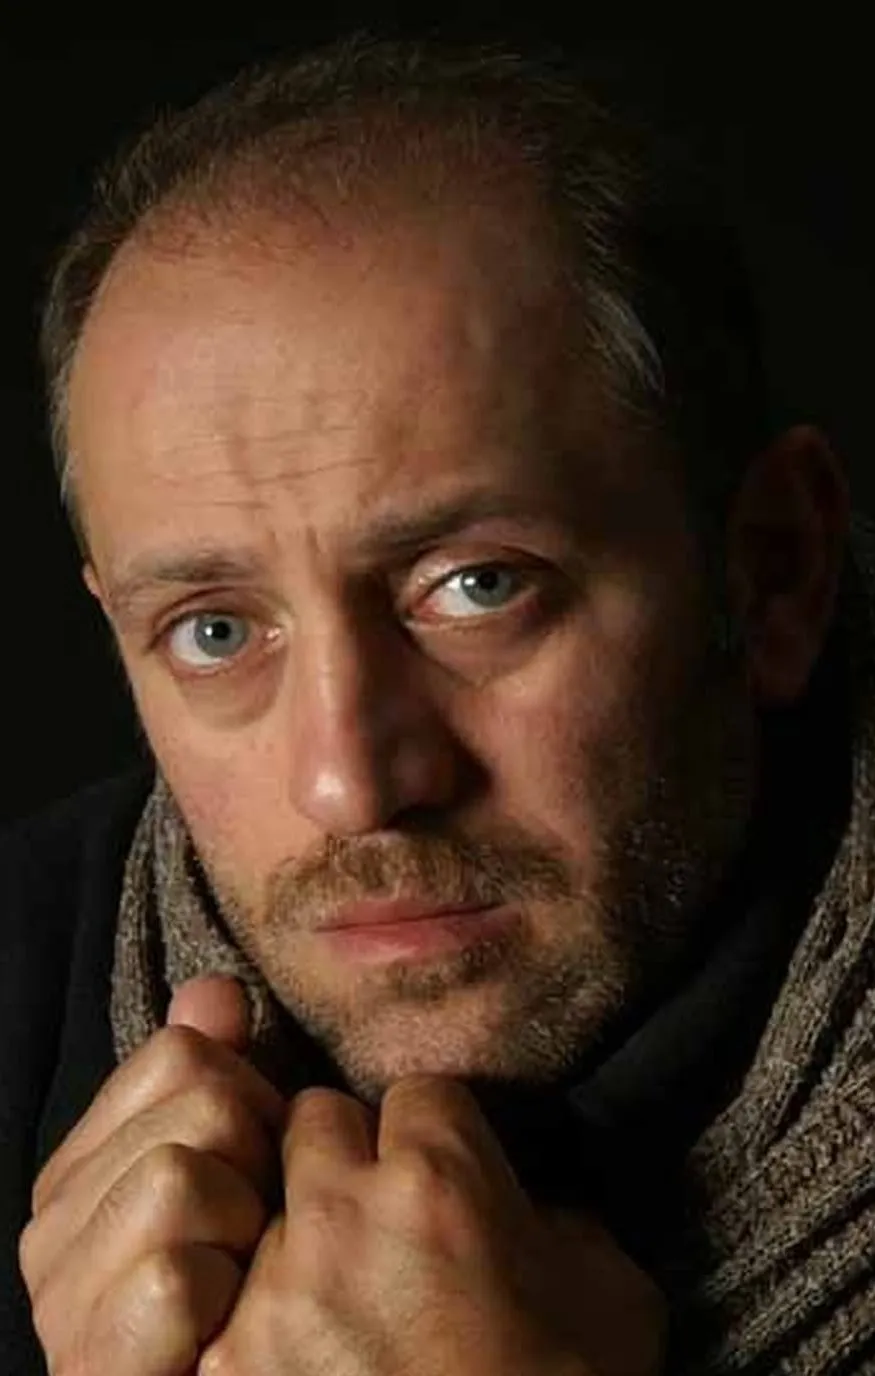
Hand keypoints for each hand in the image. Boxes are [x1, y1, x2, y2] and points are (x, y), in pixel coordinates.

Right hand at [19, 976, 285, 1375]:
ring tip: (239, 1280)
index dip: (249, 1099)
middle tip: (252, 1234)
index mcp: (80, 1167)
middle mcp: (52, 1225)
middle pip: (200, 1106)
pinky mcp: (91, 1361)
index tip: (252, 1169)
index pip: (181, 1050)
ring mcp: (61, 1298)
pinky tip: (218, 1330)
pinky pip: (175, 1274)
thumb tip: (216, 991)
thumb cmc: (237, 1296)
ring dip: (242, 1229)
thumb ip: (214, 1077)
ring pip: (181, 1175)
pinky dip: (220, 1296)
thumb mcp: (232, 1171)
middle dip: (257, 1165)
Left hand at [199, 1075, 666, 1375]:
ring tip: (330, 1301)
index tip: (441, 1178)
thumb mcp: (613, 1301)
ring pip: (258, 1206)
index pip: (417, 1095)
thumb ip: (563, 1224)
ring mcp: (270, 1293)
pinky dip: (249, 1323)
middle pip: (313, 1122)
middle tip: (373, 1221)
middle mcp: (343, 1215)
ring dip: (291, 1238)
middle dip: (342, 1157)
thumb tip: (533, 1211)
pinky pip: (220, 1303)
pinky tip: (294, 1359)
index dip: (434, 1136)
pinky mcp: (221, 1367)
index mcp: (442, 1181)